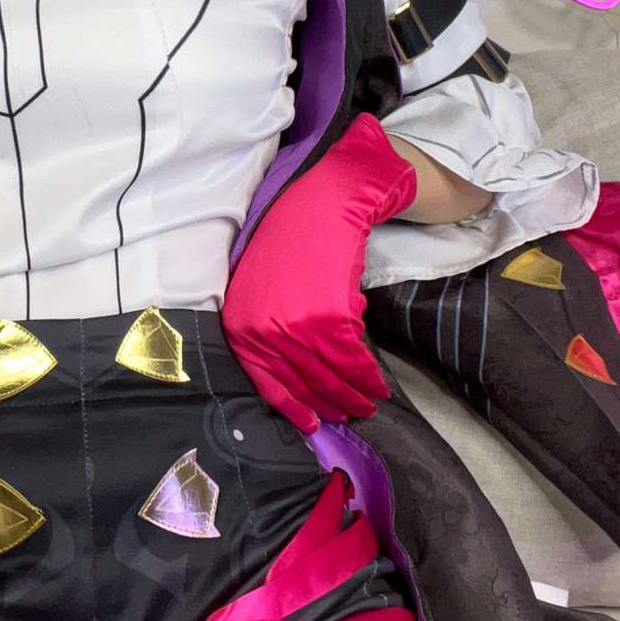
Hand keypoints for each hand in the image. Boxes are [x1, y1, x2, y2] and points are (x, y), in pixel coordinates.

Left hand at [220, 110, 418, 430]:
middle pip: (302, 382)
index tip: (311, 425)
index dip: (293, 406)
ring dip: (353, 395)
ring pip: (330, 375)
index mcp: (241, 322)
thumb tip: (292, 371)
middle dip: (329, 403)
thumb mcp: (261, 287)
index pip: (266, 380)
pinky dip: (367, 375)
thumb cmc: (289, 237)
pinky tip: (378, 384)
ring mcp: (295, 324)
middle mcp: (262, 328)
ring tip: (368, 402)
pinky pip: (352, 358)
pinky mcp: (328, 314)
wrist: (321, 195)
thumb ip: (269, 328)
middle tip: (350, 414)